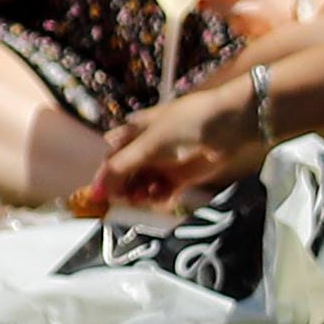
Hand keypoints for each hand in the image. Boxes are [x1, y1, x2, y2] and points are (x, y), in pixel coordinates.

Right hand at [88, 77, 271, 217]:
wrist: (228, 123)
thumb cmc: (184, 124)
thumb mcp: (148, 144)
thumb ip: (121, 167)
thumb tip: (96, 191)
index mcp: (132, 133)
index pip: (111, 159)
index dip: (105, 178)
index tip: (100, 197)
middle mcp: (145, 149)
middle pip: (126, 176)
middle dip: (124, 189)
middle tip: (128, 199)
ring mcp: (163, 163)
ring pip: (143, 186)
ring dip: (141, 195)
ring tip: (146, 197)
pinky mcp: (181, 176)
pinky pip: (163, 192)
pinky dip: (160, 197)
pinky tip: (163, 199)